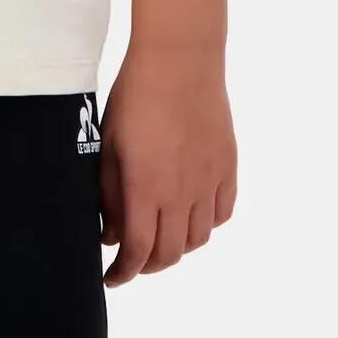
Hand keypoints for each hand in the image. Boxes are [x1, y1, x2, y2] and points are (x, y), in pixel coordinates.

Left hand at [98, 42, 235, 286]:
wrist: (179, 60)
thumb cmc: (136, 95)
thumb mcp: (109, 142)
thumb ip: (110, 191)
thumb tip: (109, 231)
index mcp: (146, 187)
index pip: (137, 251)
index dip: (123, 272)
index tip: (111, 277)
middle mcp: (181, 193)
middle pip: (169, 254)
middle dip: (147, 265)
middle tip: (133, 260)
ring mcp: (208, 182)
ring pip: (197, 239)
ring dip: (177, 247)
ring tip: (161, 236)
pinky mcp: (228, 168)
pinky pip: (221, 213)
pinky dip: (205, 224)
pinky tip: (191, 214)